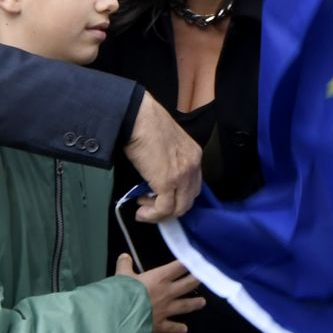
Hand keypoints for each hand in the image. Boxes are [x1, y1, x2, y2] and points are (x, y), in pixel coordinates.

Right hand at [115, 254, 204, 332]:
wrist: (121, 317)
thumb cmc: (123, 293)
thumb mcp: (122, 275)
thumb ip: (124, 265)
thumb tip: (124, 255)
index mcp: (160, 278)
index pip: (179, 267)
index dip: (189, 262)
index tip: (199, 259)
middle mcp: (168, 292)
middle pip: (187, 284)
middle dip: (198, 280)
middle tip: (207, 278)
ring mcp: (166, 309)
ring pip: (185, 305)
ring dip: (194, 304)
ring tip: (203, 302)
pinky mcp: (161, 324)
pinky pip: (172, 327)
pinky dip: (179, 328)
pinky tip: (185, 330)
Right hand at [126, 94, 202, 220]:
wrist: (138, 117)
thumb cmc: (146, 124)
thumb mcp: (166, 143)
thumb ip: (169, 161)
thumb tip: (156, 178)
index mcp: (194, 154)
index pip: (194, 185)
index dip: (178, 196)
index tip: (161, 198)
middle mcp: (193, 165)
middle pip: (189, 199)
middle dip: (170, 208)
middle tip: (151, 205)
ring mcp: (182, 174)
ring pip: (178, 208)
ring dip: (160, 214)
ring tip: (143, 208)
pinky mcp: (168, 181)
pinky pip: (164, 209)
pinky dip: (152, 215)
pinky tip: (140, 211)